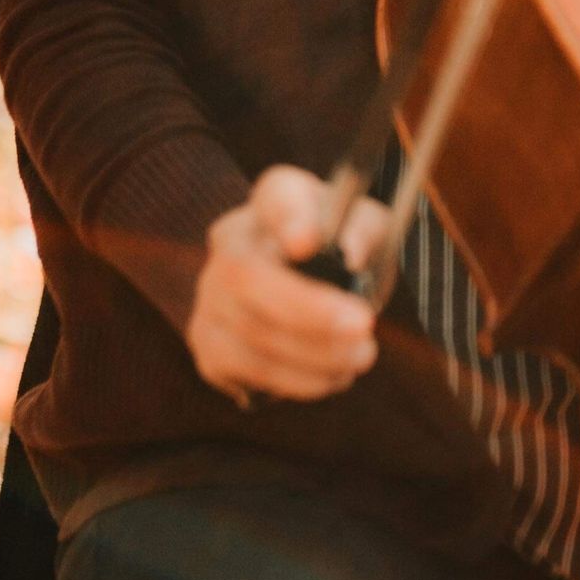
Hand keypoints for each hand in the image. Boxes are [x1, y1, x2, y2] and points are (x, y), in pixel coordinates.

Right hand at [187, 165, 389, 403]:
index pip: (276, 198)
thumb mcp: (370, 228)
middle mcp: (230, 241)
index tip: (308, 242)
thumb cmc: (343, 251)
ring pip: (249, 333)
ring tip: (361, 357)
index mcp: (276, 197)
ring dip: (313, 355)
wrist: (311, 286)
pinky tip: (330, 375)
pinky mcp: (209, 346)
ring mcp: (211, 295)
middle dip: (307, 310)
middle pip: (246, 275)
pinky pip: (247, 373)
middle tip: (363, 327)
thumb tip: (350, 253)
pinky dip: (296, 382)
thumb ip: (366, 230)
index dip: (288, 220)